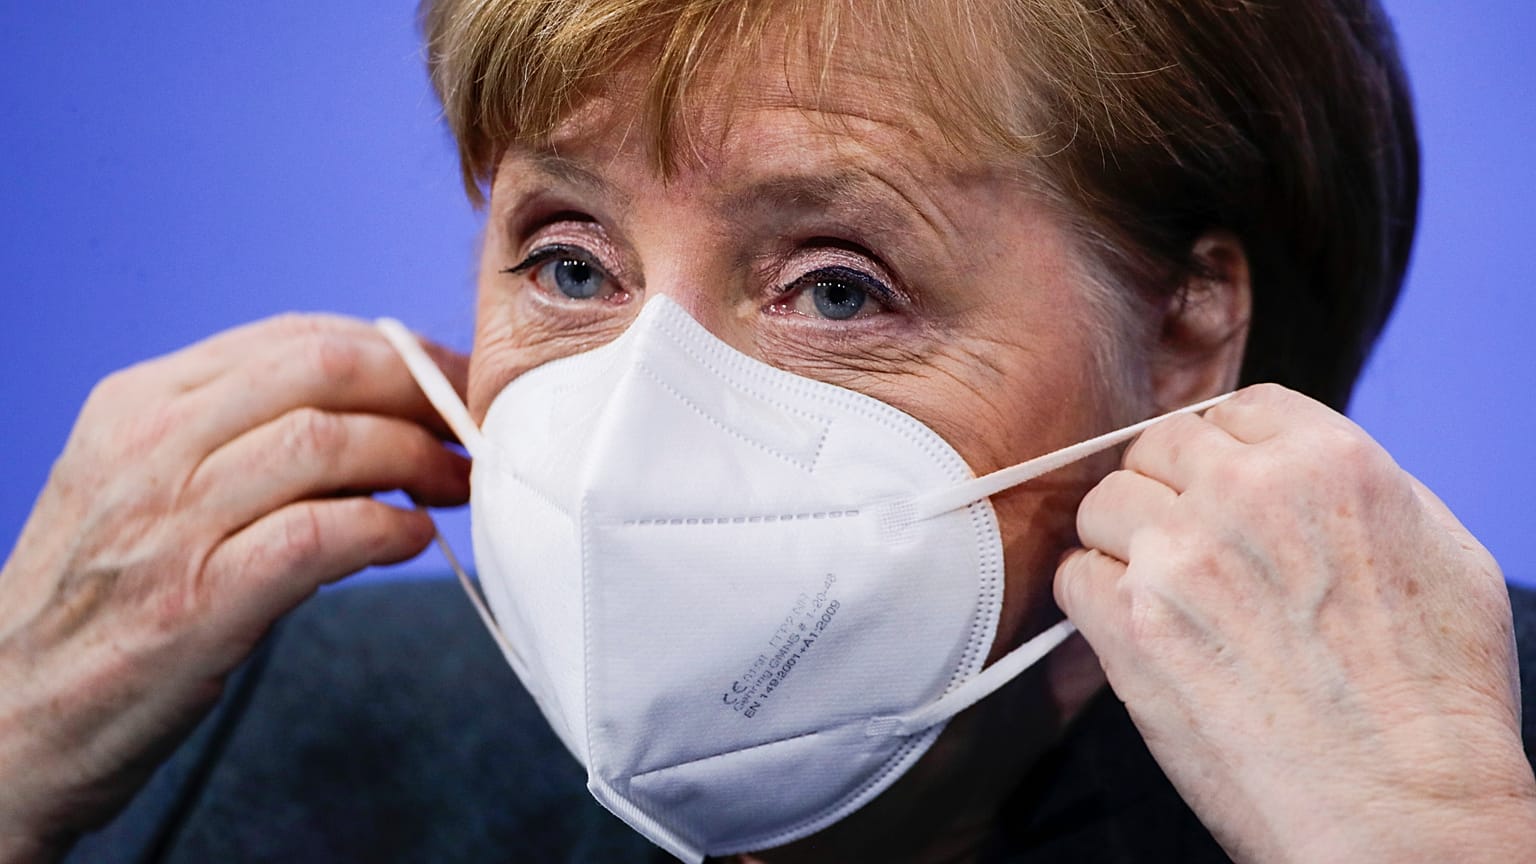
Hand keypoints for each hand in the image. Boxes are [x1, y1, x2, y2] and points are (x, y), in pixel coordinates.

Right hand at [0, 315, 468, 860]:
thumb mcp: (142, 486)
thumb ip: (236, 438)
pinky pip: (319, 536)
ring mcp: (168, 524)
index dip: (394, 352)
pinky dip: (384, 530)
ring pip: (327, 442)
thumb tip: (370, 415)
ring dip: (415, 459)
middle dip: (419, 390)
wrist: (7, 719)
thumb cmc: (98, 602)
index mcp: (139, 405)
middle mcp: (149, 448)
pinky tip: (411, 540)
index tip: (445, 379)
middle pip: (322, 370)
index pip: (293, 338)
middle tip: (467, 426)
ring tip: (452, 484)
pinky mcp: (194, 604)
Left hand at [1055, 384, 1535, 862]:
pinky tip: (1139, 632)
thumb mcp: (1441, 553)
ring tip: (1167, 595)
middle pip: (1159, 447)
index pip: (1236, 410)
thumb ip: (1366, 489)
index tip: (1224, 491)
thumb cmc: (1438, 700)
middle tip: (1192, 549)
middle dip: (1171, 492)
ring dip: (1125, 541)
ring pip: (1105, 502)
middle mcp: (1245, 493)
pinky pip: (1073, 573)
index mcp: (1329, 460)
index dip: (1226, 453)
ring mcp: (1179, 555)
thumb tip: (1308, 466)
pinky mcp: (1130, 623)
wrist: (1403, 813)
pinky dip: (1094, 598)